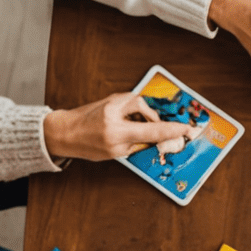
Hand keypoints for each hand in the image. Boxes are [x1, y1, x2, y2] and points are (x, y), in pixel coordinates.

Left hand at [42, 93, 196, 163]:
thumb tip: (157, 140)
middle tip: (156, 131)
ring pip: (140, 104)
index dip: (173, 130)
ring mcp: (112, 102)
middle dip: (155, 120)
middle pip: (148, 111)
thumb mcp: (115, 152)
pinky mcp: (111, 97)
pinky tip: (131, 120)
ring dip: (145, 115)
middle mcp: (114, 114)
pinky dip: (137, 111)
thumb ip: (138, 144)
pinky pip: (132, 102)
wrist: (63, 131)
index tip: (187, 129)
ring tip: (140, 127)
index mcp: (116, 132)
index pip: (153, 131)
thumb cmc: (86, 144)